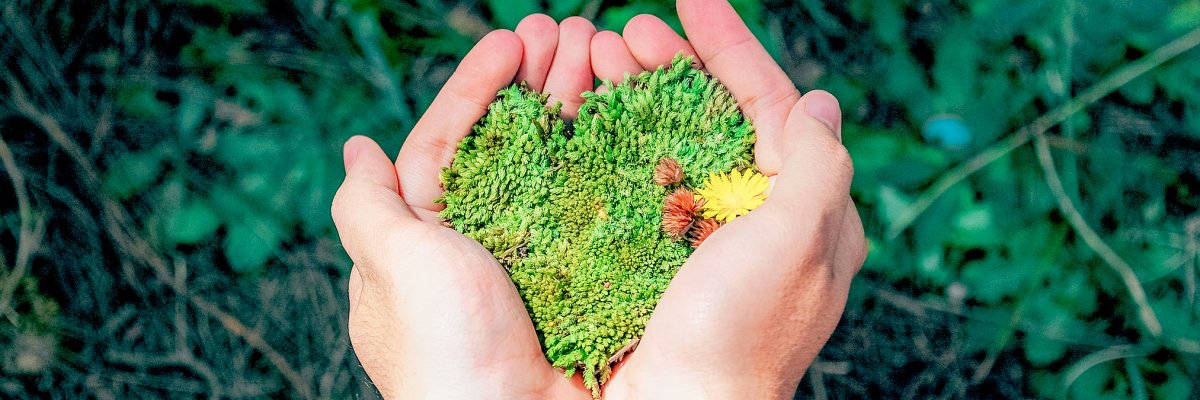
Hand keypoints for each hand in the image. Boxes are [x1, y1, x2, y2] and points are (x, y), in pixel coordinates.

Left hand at [332, 14, 615, 398]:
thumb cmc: (445, 350)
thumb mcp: (392, 266)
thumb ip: (368, 206)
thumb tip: (357, 148)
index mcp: (424, 247)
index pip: (447, 146)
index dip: (478, 88)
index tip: (513, 40)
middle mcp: (483, 252)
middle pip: (510, 147)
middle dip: (540, 83)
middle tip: (576, 31)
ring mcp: (540, 268)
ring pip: (558, 169)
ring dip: (578, 106)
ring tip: (605, 52)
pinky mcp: (588, 283)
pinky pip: (596, 209)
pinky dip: (611, 161)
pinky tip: (629, 121)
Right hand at [599, 1, 866, 397]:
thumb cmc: (740, 332)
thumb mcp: (796, 241)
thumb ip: (817, 166)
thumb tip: (821, 102)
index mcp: (808, 213)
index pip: (774, 106)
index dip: (734, 47)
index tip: (692, 0)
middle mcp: (763, 223)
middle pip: (721, 119)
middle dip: (675, 67)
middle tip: (624, 33)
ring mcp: (711, 244)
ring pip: (679, 148)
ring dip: (640, 99)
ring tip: (596, 62)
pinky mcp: (666, 264)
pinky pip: (648, 190)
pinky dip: (620, 150)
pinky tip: (592, 127)